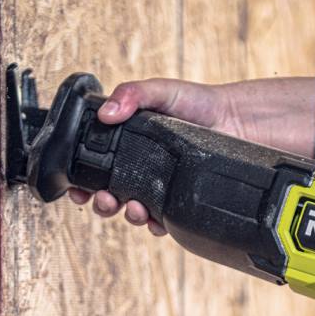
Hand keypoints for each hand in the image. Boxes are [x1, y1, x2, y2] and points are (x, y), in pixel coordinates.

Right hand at [68, 77, 314, 234]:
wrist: (237, 122)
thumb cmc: (199, 104)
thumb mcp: (162, 91)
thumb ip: (133, 94)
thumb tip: (106, 113)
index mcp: (129, 145)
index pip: (97, 167)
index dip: (83, 180)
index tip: (77, 188)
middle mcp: (142, 169)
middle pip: (110, 195)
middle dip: (102, 203)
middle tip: (104, 200)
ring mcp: (161, 188)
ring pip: (134, 211)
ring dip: (127, 215)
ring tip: (133, 208)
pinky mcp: (182, 201)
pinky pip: (163, 221)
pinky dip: (155, 224)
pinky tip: (156, 219)